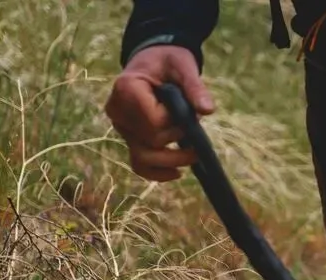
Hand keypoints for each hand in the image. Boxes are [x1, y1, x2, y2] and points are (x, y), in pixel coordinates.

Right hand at [104, 45, 215, 181]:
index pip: (153, 122)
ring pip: (142, 158)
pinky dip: (156, 172)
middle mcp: (118, 110)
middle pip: (150, 142)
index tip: (185, 109)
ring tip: (193, 156)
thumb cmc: (169, 62)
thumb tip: (207, 110)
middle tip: (193, 126)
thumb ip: (194, 87)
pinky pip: (138, 163)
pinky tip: (176, 172)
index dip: (175, 123)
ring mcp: (121, 126)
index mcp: (127, 89)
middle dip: (177, 139)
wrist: (155, 61)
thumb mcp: (184, 66)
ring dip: (171, 161)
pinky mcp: (128, 136)